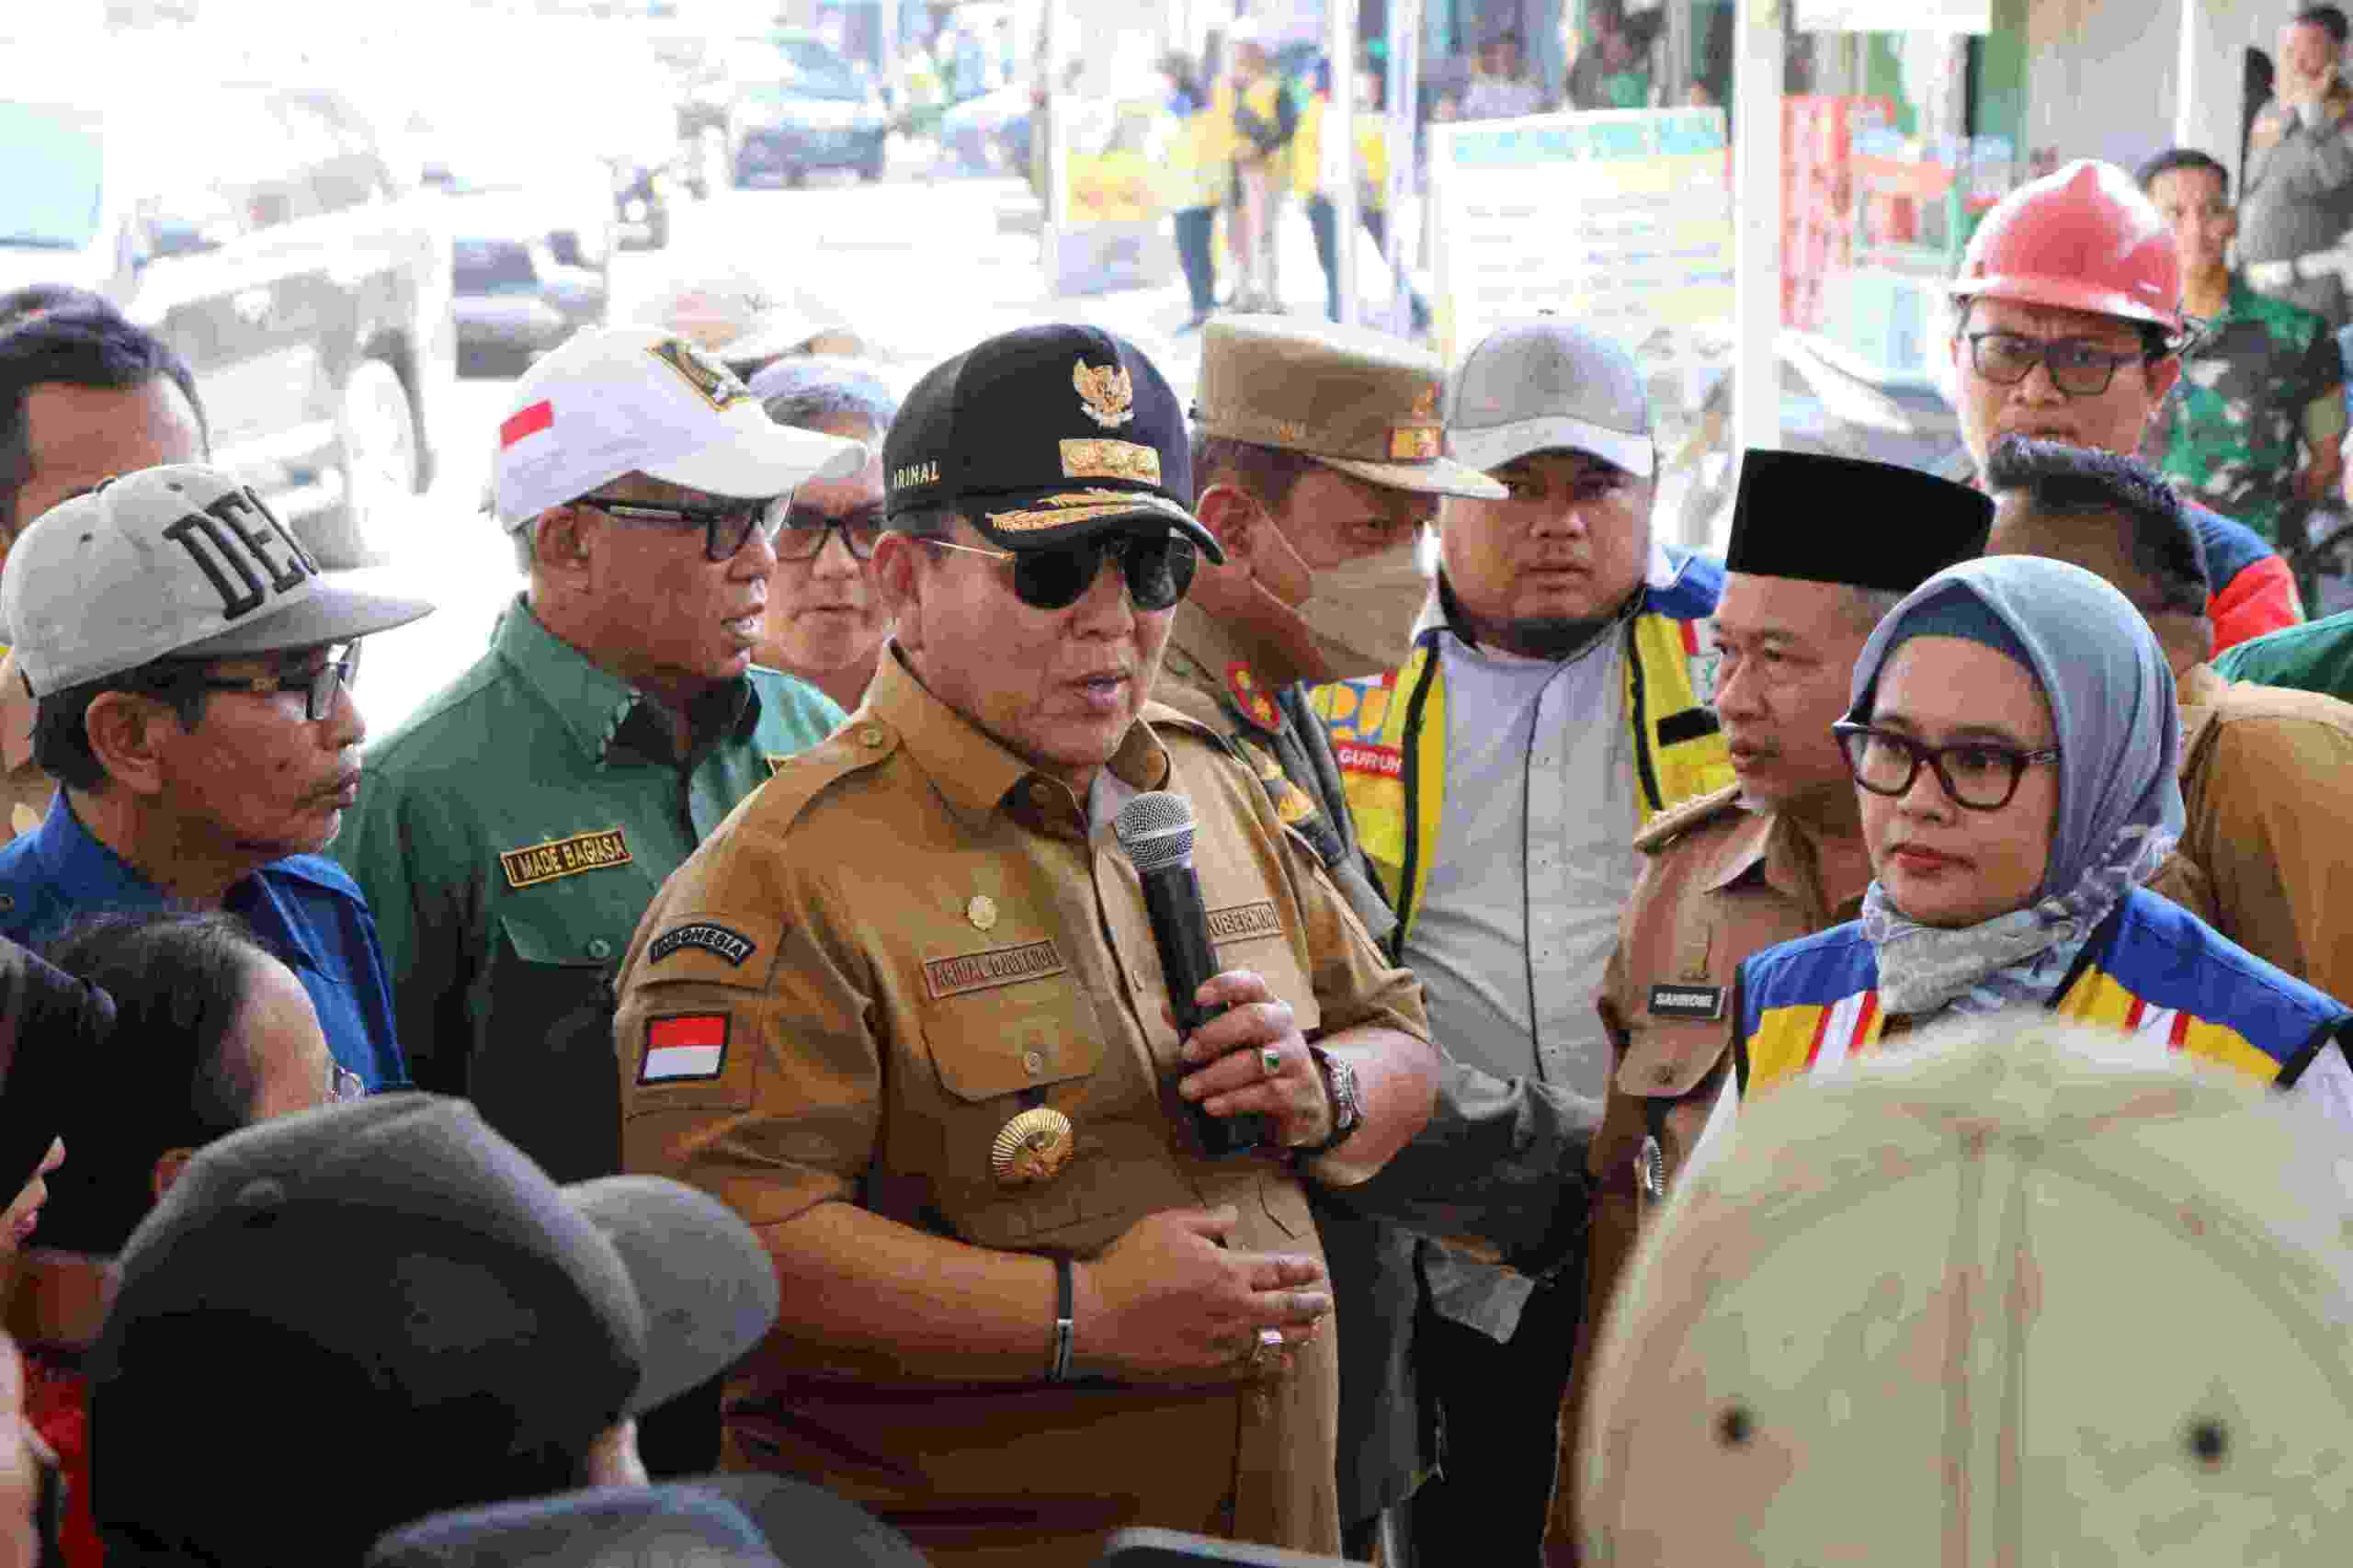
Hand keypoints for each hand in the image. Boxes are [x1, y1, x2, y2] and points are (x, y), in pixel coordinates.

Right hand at [1075, 1207, 1330, 1381]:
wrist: (1099, 1315)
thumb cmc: (1131, 1263)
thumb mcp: (1168, 1224)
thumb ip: (1208, 1219)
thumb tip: (1234, 1216)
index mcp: (1228, 1269)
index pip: (1277, 1270)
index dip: (1300, 1269)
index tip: (1315, 1269)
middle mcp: (1234, 1308)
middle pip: (1285, 1309)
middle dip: (1309, 1305)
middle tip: (1325, 1304)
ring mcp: (1223, 1341)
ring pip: (1272, 1340)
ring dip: (1296, 1336)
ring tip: (1312, 1333)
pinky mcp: (1206, 1367)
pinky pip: (1249, 1368)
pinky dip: (1270, 1365)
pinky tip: (1280, 1363)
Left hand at [1171, 969, 1332, 1149]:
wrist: (1305, 1102)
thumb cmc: (1259, 1061)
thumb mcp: (1235, 1040)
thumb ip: (1202, 1025)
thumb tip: (1167, 1009)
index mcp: (1268, 1006)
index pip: (1251, 984)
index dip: (1225, 986)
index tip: (1197, 997)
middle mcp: (1284, 1027)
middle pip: (1254, 1019)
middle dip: (1215, 1035)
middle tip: (1186, 1053)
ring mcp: (1294, 1059)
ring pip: (1254, 1062)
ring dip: (1215, 1075)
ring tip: (1188, 1088)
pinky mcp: (1296, 1093)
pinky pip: (1263, 1094)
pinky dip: (1233, 1100)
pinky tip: (1211, 1105)